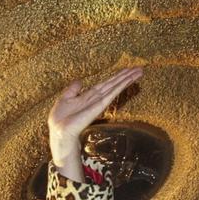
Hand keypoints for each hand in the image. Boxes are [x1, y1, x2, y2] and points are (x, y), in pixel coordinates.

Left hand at [47, 66, 140, 181]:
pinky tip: (127, 80)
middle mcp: (96, 98)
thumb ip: (73, 89)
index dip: (116, 77)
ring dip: (127, 79)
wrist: (58, 131)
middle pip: (114, 84)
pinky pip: (111, 94)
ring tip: (139, 71)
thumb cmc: (60, 118)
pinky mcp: (98, 107)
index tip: (128, 70)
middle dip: (126, 76)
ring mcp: (98, 102)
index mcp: (88, 96)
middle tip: (140, 69)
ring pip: (115, 87)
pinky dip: (119, 87)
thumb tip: (80, 81)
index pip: (106, 84)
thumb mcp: (65, 98)